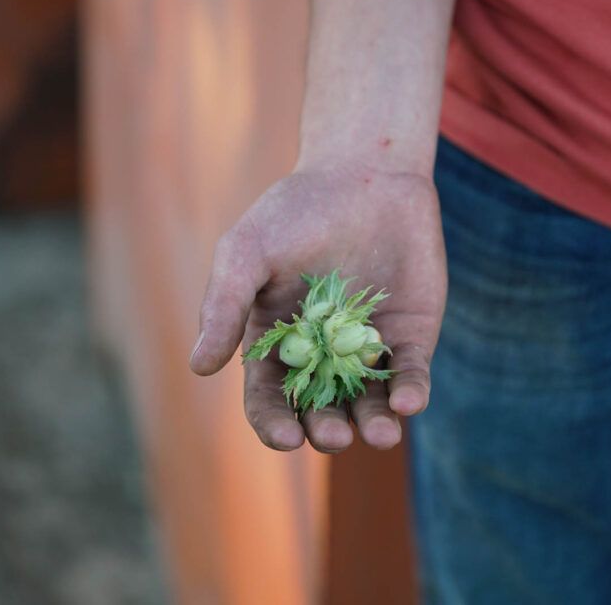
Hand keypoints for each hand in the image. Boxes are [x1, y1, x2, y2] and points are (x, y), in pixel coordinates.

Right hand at [189, 159, 446, 452]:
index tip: (287, 437)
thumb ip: (224, 306)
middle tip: (335, 436)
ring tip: (381, 435)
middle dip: (328, 429)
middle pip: (322, 409)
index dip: (275, 422)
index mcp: (278, 342)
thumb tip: (199, 367)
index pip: (271, 397)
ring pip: (370, 402)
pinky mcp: (411, 335)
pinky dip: (411, 393)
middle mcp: (323, 355)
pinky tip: (409, 402)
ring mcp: (368, 348)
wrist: (368, 173)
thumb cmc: (297, 210)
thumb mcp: (248, 252)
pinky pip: (411, 374)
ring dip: (375, 424)